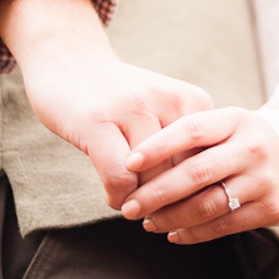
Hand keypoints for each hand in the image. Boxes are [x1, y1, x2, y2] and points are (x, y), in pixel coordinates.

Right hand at [0, 0, 212, 207]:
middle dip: (171, 204)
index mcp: (192, 101)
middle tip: (157, 217)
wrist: (69, 61)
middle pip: (183, 175)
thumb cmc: (120, 98)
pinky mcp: (97, 122)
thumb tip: (201, 201)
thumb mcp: (165, 111)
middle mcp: (167, 100)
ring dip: (142, 203)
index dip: (198, 194)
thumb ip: (185, 146)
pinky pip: (120, 178)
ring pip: (153, 179)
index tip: (184, 211)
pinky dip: (118, 198)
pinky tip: (114, 197)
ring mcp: (132, 108)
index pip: (209, 163)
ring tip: (133, 206)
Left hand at [120, 107, 278, 242]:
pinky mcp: (270, 208)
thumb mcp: (223, 125)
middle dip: (156, 193)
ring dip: (171, 217)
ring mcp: (263, 179)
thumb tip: (136, 164)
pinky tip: (173, 233)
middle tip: (129, 206)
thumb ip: (190, 139)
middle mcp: (252, 148)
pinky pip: (223, 226)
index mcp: (235, 120)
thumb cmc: (240, 140)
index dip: (158, 146)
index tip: (129, 163)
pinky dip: (193, 233)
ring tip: (148, 222)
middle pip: (196, 173)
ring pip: (207, 205)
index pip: (192, 130)